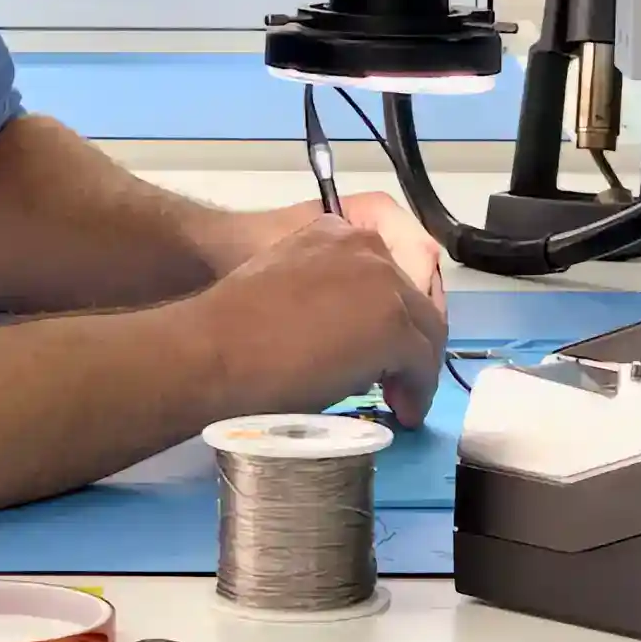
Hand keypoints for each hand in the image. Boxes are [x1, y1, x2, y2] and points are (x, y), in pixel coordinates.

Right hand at [194, 215, 447, 427]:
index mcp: (335, 231)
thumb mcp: (286, 286)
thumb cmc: (234, 329)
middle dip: (412, 344)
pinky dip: (418, 390)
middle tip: (399, 382)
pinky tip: (404, 410)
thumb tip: (350, 336)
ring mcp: (384, 282)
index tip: (384, 351)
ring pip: (425, 330)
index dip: (392, 316)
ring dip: (417, 368)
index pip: (388, 274)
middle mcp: (366, 246)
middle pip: (415, 299)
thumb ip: (323, 294)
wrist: (215, 350)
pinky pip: (422, 363)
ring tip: (403, 400)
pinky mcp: (394, 324)